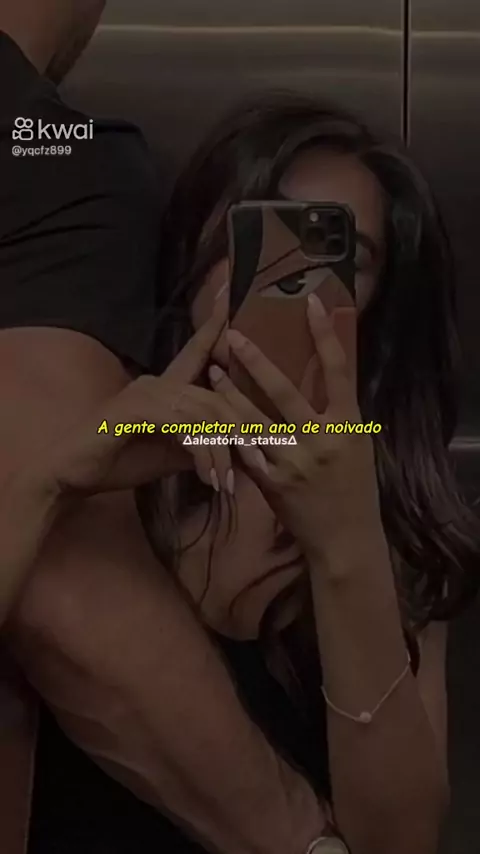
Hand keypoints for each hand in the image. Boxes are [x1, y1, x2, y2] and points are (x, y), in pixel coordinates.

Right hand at [24, 298, 235, 496]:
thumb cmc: (120, 462)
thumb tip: (237, 450)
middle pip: (216, 397)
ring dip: (221, 452)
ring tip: (227, 483)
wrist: (75, 476)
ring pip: (204, 413)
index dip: (214, 326)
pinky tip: (206, 476)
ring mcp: (145, 391)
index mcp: (166, 388)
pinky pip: (183, 425)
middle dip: (241, 434)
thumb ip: (202, 446)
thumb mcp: (172, 455)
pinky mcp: (135, 408)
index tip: (228, 290)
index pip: (196, 352)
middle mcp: (158, 382)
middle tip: (258, 465)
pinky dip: (201, 452)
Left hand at [209, 294, 381, 559]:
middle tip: (233, 336)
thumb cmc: (355, 490)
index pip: (338, 370)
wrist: (345, 540)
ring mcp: (293, 462)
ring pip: (253, 421)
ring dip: (229, 395)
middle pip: (283, 392)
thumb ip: (335, 414)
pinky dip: (228, 434)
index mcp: (348, 425)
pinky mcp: (271, 483)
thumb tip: (319, 376)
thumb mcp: (356, 446)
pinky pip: (244, 452)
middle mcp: (321, 440)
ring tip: (211, 372)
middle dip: (255, 362)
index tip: (311, 302)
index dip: (325, 334)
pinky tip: (210, 418)